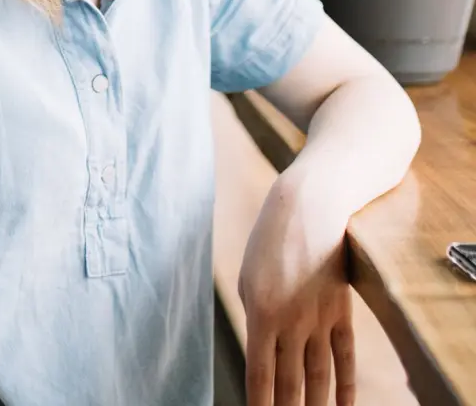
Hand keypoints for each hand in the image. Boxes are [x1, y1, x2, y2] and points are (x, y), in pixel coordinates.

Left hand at [237, 173, 356, 405]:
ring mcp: (319, 319)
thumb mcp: (248, 277)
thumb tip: (262, 349)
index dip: (259, 403)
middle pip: (290, 383)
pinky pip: (344, 357)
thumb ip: (255, 315)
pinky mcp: (341, 312)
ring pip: (319, 377)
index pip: (260, 373)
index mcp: (260, 312)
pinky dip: (345, 387)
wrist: (308, 209)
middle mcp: (291, 321)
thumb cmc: (268, 241)